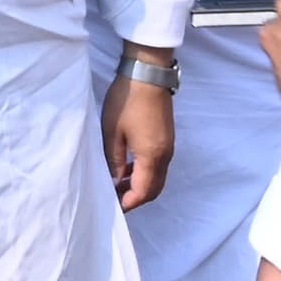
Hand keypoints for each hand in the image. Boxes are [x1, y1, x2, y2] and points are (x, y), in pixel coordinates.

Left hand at [104, 67, 175, 210]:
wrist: (148, 74)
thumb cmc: (126, 101)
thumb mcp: (112, 132)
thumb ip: (114, 161)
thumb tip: (114, 182)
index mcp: (152, 156)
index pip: (143, 192)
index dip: (128, 203)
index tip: (112, 207)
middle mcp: (165, 155)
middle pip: (154, 189)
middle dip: (136, 198)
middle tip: (115, 199)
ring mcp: (168, 146)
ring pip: (157, 178)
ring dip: (140, 186)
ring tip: (117, 185)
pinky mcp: (166, 138)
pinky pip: (158, 165)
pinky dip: (144, 173)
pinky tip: (128, 168)